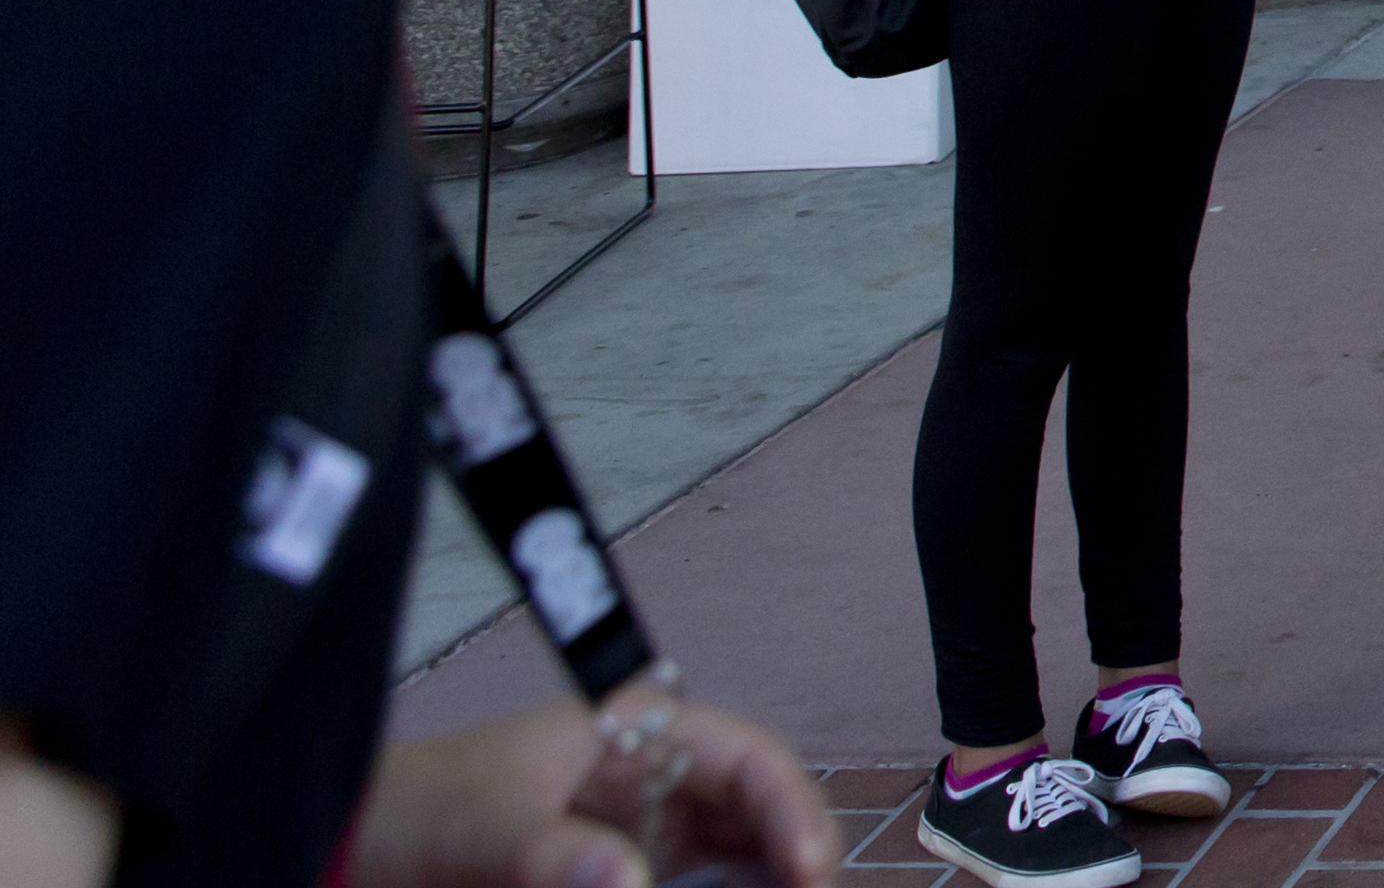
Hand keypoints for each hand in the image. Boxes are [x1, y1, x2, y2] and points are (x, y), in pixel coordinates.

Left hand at [354, 686, 844, 887]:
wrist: (354, 850)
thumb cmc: (411, 814)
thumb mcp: (479, 829)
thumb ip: (551, 855)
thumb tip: (630, 883)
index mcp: (638, 730)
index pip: (749, 760)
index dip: (792, 812)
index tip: (810, 872)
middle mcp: (654, 774)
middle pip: (756, 813)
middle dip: (791, 860)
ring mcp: (638, 829)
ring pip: (736, 858)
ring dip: (763, 884)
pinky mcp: (616, 873)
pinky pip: (696, 886)